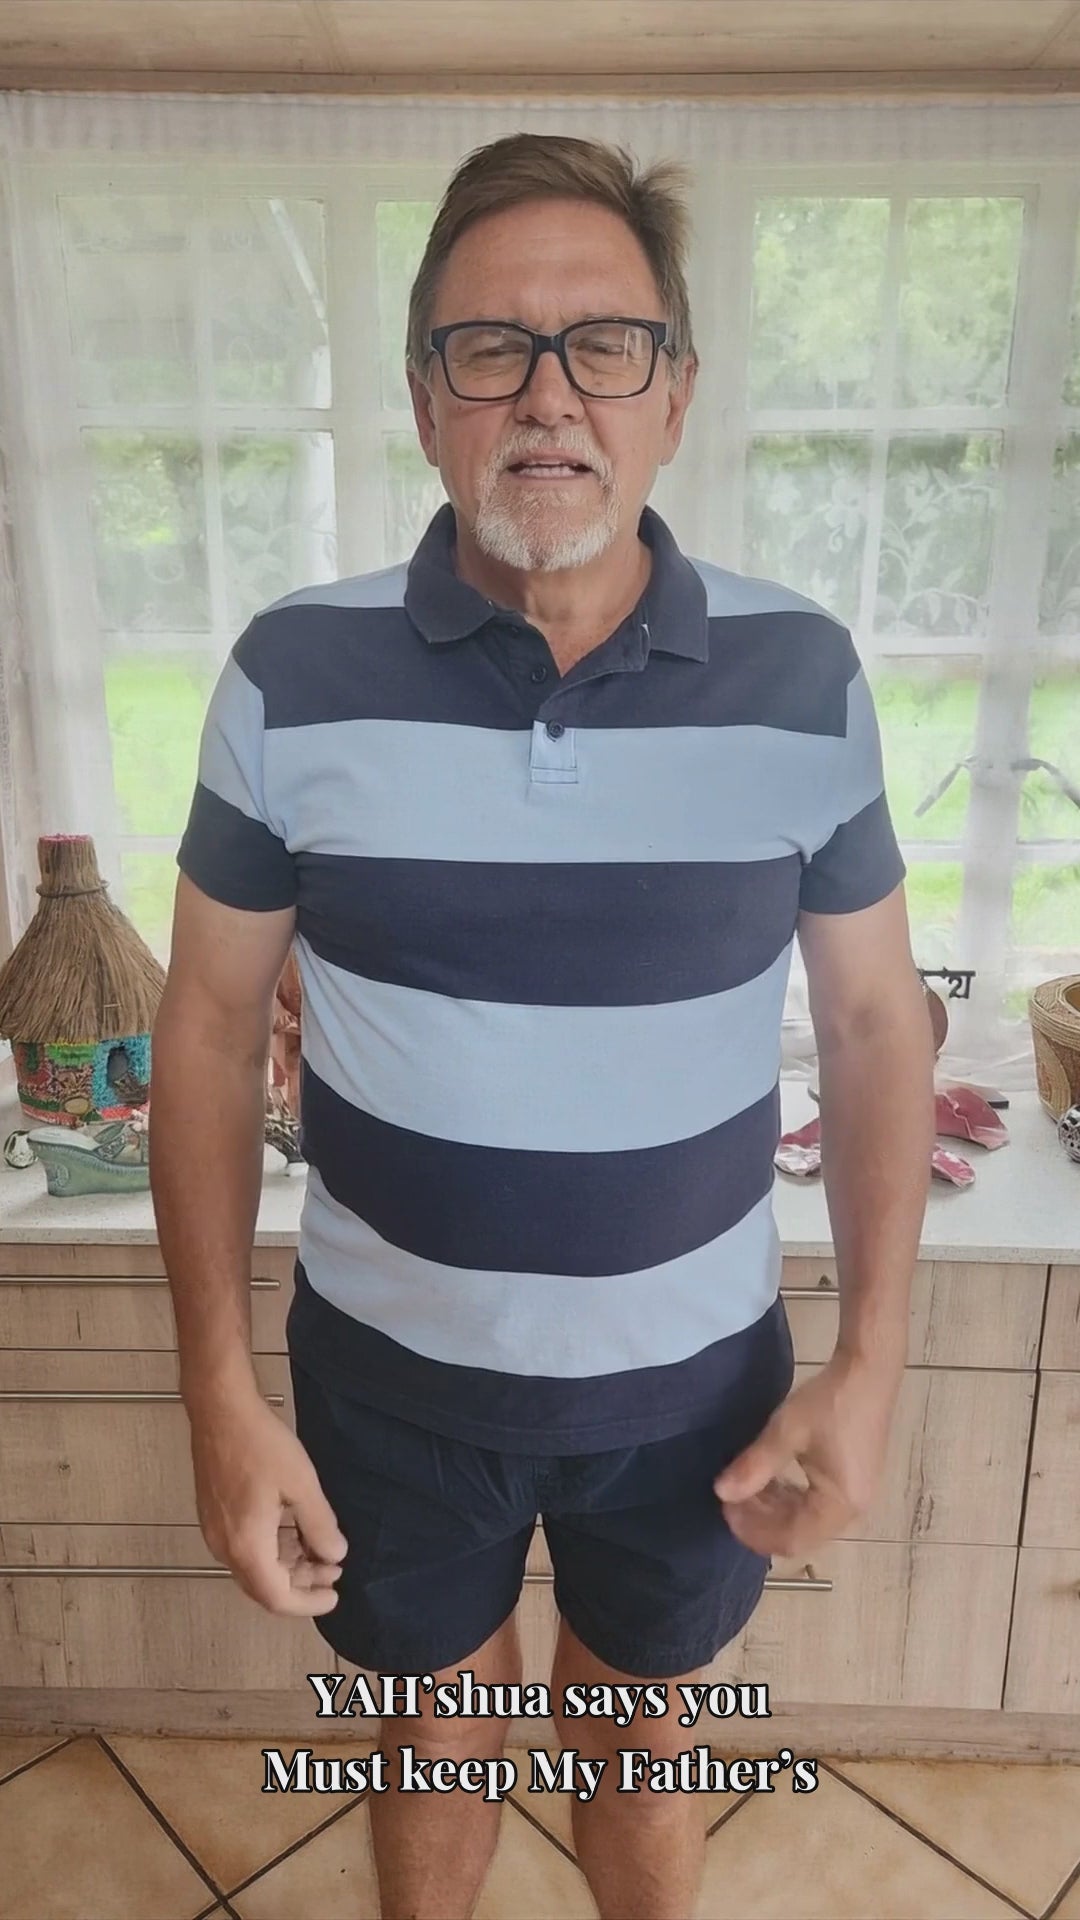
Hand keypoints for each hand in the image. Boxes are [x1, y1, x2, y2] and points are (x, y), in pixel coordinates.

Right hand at [188, 1388, 347, 1616]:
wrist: (219, 1410)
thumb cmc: (261, 1444)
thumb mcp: (301, 1484)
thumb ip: (319, 1526)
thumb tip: (335, 1555)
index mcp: (246, 1546)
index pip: (277, 1597)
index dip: (308, 1603)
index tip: (335, 1595)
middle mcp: (224, 1548)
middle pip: (263, 1586)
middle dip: (301, 1585)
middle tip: (333, 1570)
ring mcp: (215, 1532)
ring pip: (254, 1567)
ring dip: (287, 1566)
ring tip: (320, 1550)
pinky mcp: (214, 1516)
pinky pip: (245, 1548)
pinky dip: (272, 1550)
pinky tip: (295, 1532)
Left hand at [712, 1350, 900, 1556]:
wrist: (868, 1371)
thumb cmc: (830, 1403)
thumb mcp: (787, 1432)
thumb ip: (754, 1466)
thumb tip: (721, 1492)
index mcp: (840, 1505)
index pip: (791, 1539)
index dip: (753, 1530)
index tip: (725, 1508)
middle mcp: (853, 1509)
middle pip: (799, 1533)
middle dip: (761, 1520)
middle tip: (730, 1496)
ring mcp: (856, 1495)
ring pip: (807, 1519)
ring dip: (774, 1508)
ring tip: (746, 1486)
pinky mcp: (853, 1480)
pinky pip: (817, 1503)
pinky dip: (790, 1497)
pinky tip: (771, 1479)